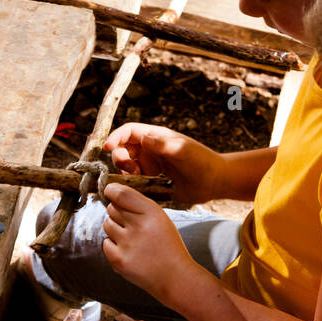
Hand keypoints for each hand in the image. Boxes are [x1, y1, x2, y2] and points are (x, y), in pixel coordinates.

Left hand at [100, 184, 197, 298]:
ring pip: (107, 224)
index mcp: (153, 213)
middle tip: (131, 224)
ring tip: (131, 239)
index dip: (111, 190)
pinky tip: (128, 251)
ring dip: (115, 228)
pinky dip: (113, 246)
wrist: (175, 277)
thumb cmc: (167, 245)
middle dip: (118, 213)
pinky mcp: (119, 260)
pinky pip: (105, 243)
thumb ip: (139, 206)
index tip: (110, 191)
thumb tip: (112, 193)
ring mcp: (127, 244)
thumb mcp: (161, 219)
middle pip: (112, 208)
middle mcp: (139, 227)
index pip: (122, 194)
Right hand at [104, 124, 224, 204]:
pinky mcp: (151, 181)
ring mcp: (150, 165)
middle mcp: (150, 149)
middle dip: (119, 158)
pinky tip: (142, 188)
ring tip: (139, 179)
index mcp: (155, 137)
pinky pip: (133, 182)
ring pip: (125, 166)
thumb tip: (144, 138)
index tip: (107, 148)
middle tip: (131, 170)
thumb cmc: (202, 162)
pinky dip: (131, 185)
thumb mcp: (183, 151)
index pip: (128, 132)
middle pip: (122, 149)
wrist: (214, 182)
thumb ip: (164, 145)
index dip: (115, 137)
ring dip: (124, 172)